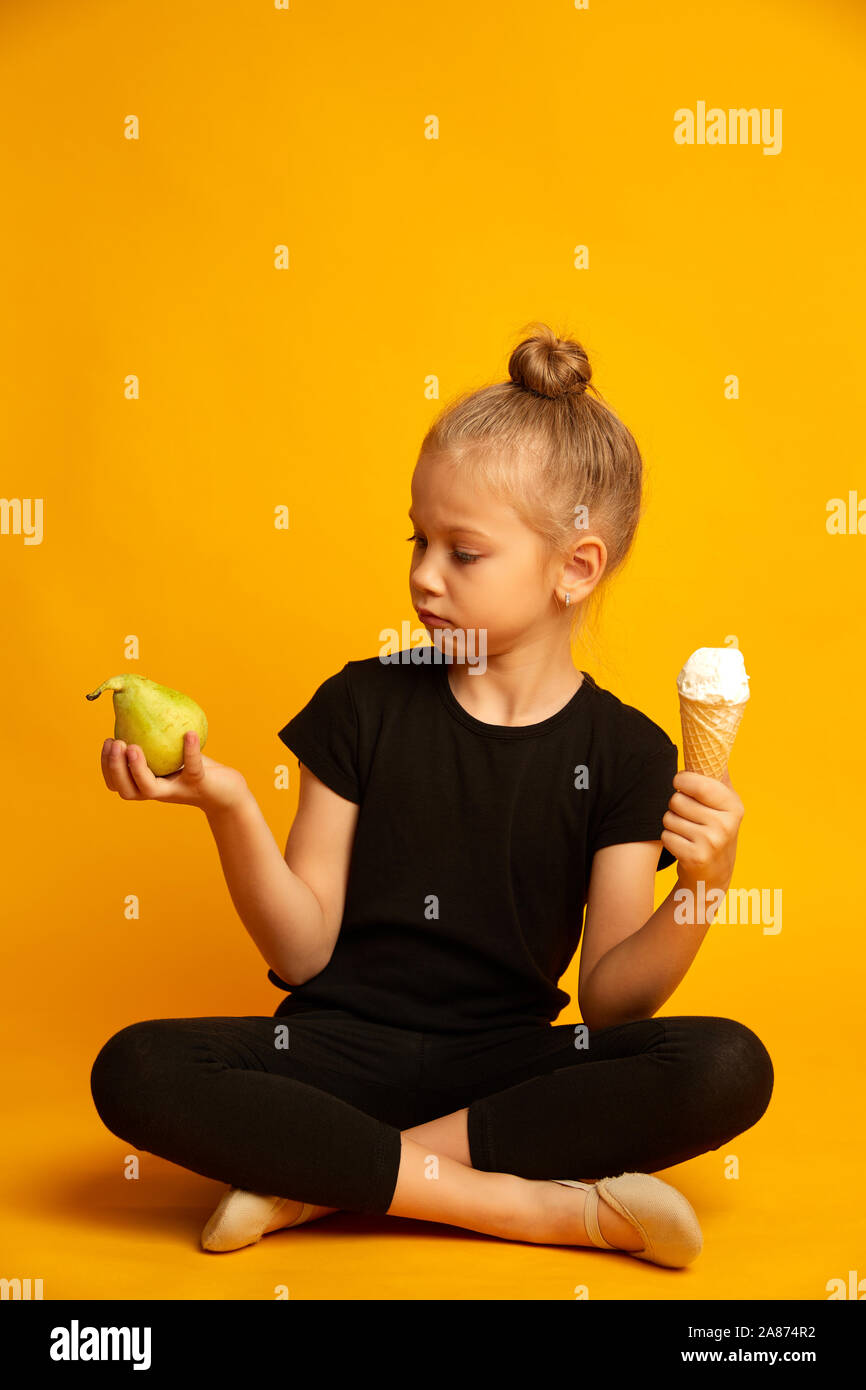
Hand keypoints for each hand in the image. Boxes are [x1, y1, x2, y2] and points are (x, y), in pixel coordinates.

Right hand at [101, 732, 248, 813]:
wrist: (226, 792)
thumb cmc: (194, 768)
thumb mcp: (171, 752)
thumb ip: (154, 738)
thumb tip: (137, 702)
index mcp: (147, 784)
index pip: (117, 783)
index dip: (107, 765)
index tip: (107, 741)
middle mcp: (159, 792)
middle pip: (127, 791)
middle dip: (115, 768)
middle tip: (115, 743)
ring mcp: (178, 790)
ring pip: (149, 789)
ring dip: (137, 769)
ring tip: (134, 747)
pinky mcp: (199, 785)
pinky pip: (192, 769)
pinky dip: (190, 752)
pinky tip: (189, 733)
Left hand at [661, 767, 744, 892]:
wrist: (713, 875)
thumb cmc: (715, 831)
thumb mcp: (725, 805)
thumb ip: (718, 777)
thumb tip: (712, 743)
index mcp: (734, 806)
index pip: (697, 782)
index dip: (681, 780)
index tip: (680, 783)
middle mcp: (726, 824)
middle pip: (677, 800)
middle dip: (675, 806)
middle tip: (688, 815)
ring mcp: (712, 843)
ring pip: (669, 818)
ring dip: (671, 823)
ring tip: (686, 831)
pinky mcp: (695, 858)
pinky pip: (665, 836)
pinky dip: (669, 839)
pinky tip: (683, 845)